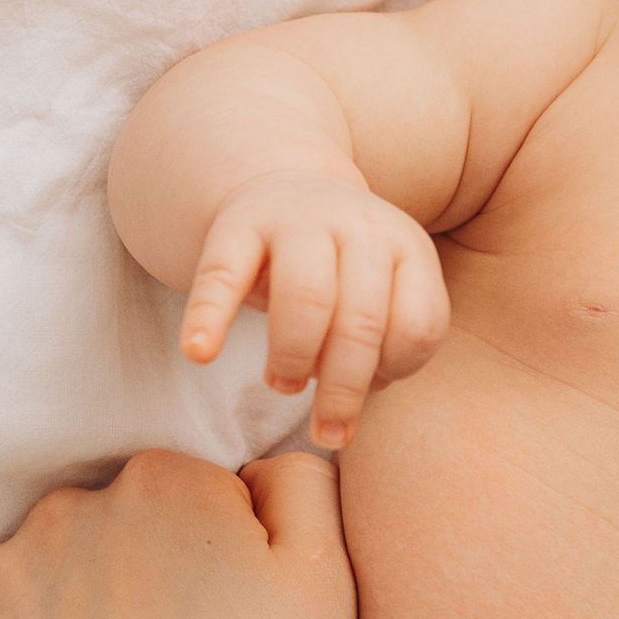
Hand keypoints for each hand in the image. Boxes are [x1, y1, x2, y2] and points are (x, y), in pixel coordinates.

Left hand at [0, 452, 357, 618]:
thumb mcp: (329, 584)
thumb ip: (302, 484)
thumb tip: (259, 463)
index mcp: (165, 483)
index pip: (191, 491)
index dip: (219, 555)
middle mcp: (67, 511)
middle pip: (111, 524)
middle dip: (140, 572)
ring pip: (45, 576)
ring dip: (74, 613)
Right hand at [184, 170, 449, 448]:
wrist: (284, 187)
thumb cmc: (340, 268)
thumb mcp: (379, 293)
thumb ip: (380, 346)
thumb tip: (343, 421)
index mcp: (408, 246)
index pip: (419, 324)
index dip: (396, 371)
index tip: (371, 388)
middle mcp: (360, 226)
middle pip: (362, 320)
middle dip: (345, 390)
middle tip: (328, 430)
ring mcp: (299, 219)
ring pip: (306, 298)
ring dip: (295, 359)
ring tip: (285, 385)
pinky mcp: (238, 225)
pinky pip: (223, 275)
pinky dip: (210, 317)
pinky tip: (199, 354)